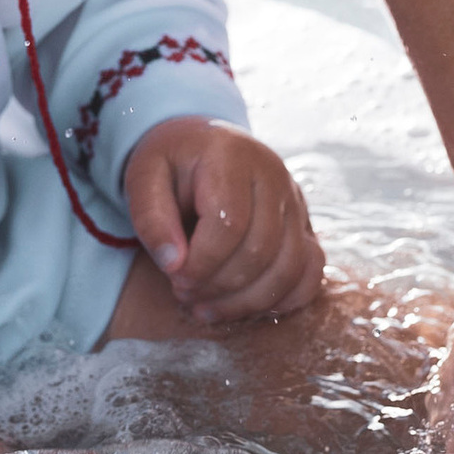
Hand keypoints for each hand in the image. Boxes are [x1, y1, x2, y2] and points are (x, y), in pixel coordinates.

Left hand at [122, 117, 325, 323]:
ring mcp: (294, 200)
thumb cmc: (171, 164)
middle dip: (218, 286)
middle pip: (261, 250)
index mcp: (231, 156)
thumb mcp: (144, 178)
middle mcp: (273, 174)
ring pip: (288, 266)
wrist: (201, 145)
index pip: (230, 224)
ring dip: (246, 301)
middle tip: (184, 294)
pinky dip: (284, 299)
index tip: (174, 278)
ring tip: (207, 308)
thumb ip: (152, 219)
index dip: (202, 263)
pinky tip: (247, 307)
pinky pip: (310, 270)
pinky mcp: (303, 223)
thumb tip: (174, 265)